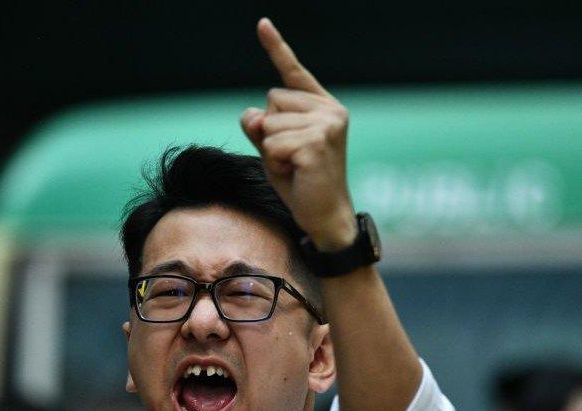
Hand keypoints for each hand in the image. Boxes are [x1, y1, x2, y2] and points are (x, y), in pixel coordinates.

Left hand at [241, 18, 356, 250]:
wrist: (325, 217)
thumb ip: (260, 127)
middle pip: (270, 101)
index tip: (261, 23)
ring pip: (269, 125)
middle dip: (270, 132)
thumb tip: (252, 114)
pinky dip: (276, 162)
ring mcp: (326, 125)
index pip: (293, 73)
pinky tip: (297, 173)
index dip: (276, 47)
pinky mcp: (317, 143)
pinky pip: (272, 144)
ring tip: (295, 167)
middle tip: (292, 158)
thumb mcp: (274, 149)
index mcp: (322, 106)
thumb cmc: (301, 183)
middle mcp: (329, 110)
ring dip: (272, 151)